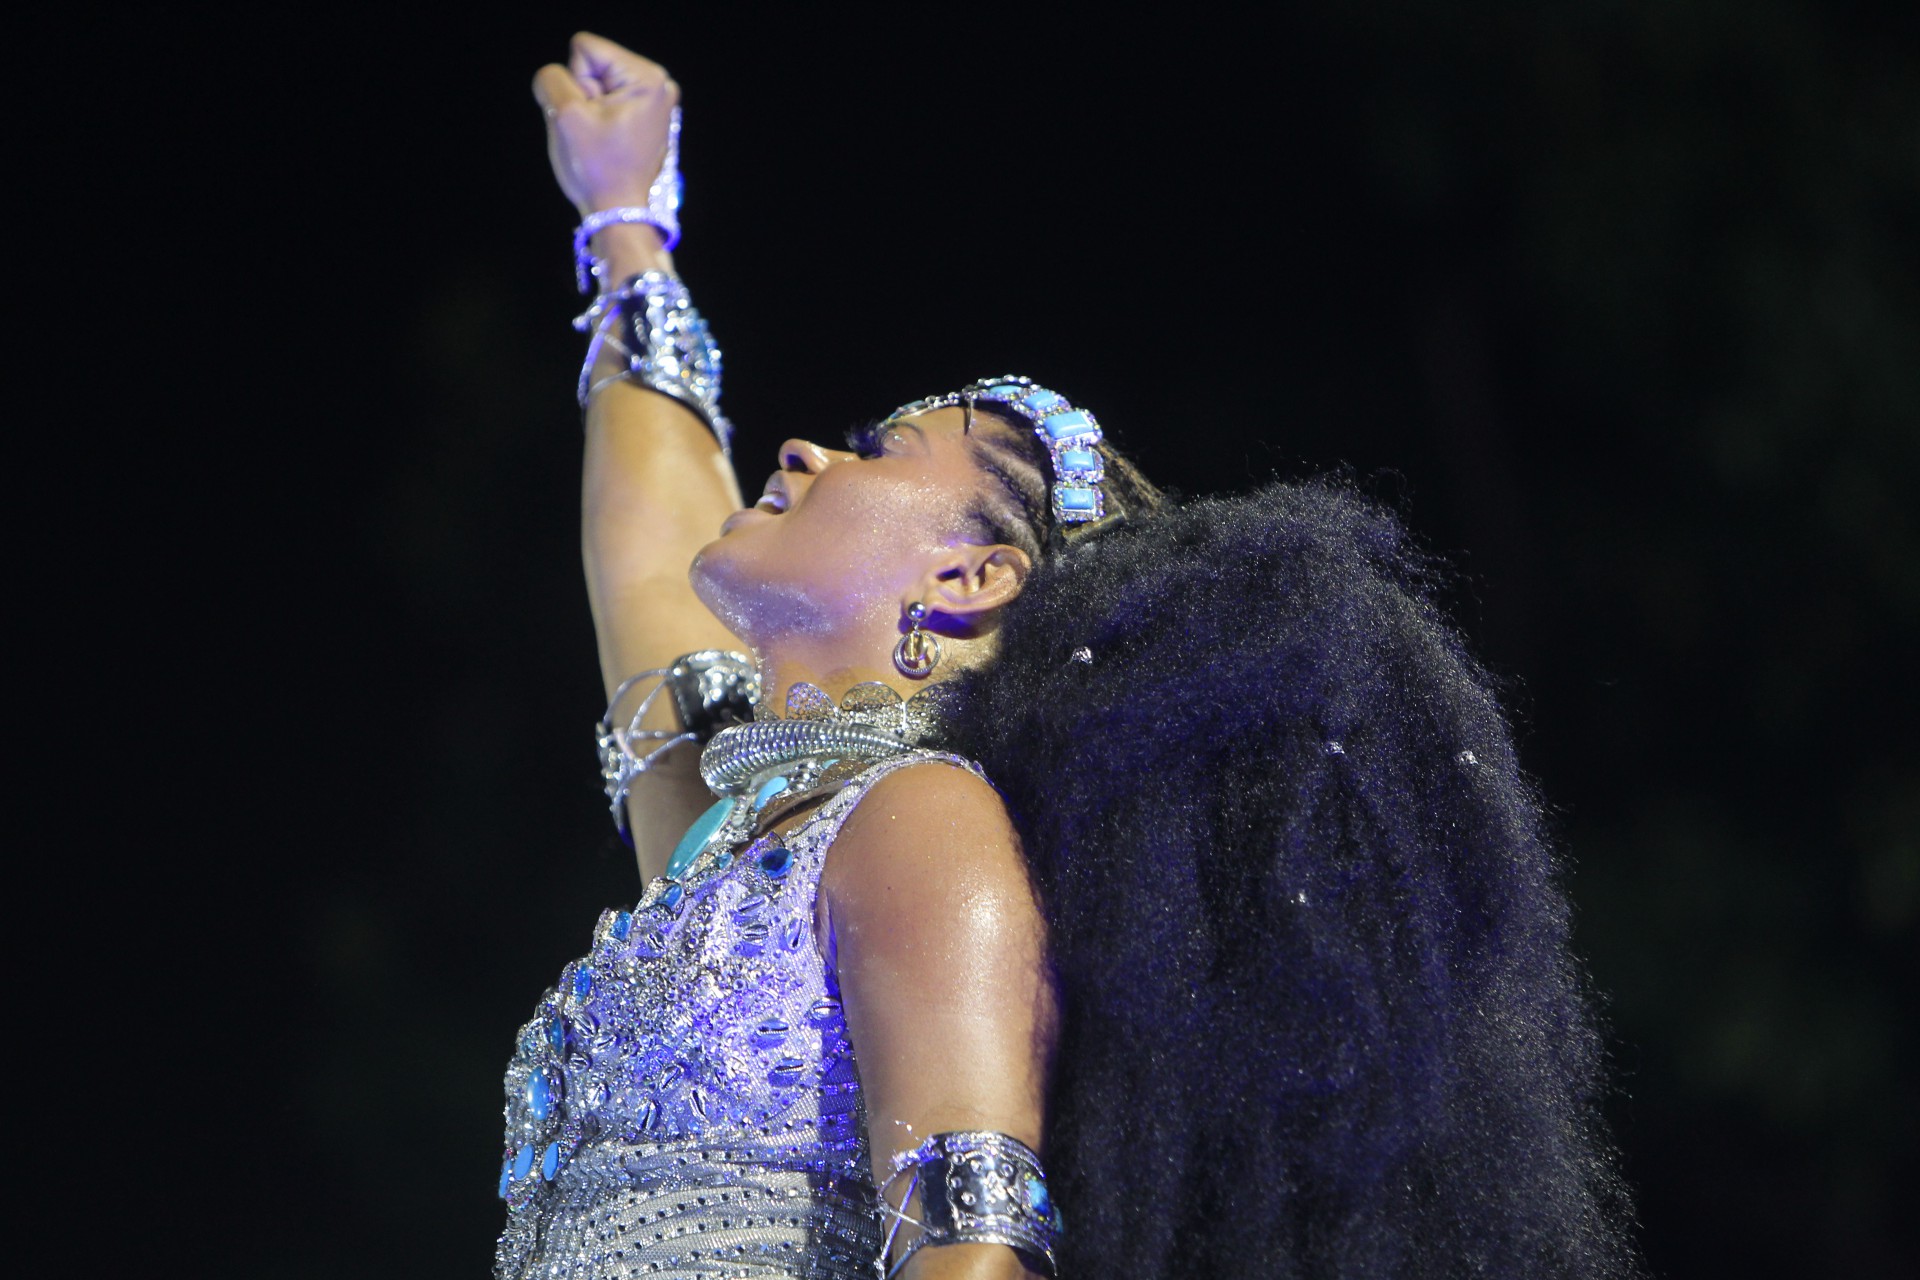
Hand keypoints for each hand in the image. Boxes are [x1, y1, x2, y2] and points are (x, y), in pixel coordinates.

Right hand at [533, 32, 678, 216]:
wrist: (618, 211)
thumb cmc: (596, 168)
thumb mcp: (564, 116)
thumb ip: (552, 79)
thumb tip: (556, 76)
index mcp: (647, 77)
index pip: (585, 48)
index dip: (576, 82)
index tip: (592, 118)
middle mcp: (660, 82)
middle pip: (594, 63)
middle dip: (585, 95)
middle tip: (596, 131)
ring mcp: (656, 98)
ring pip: (597, 83)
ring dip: (590, 108)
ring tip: (603, 137)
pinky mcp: (648, 113)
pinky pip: (608, 99)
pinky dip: (601, 117)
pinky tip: (610, 140)